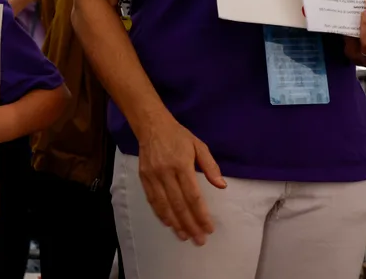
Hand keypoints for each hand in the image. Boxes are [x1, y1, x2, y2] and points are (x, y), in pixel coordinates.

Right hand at [136, 117, 225, 245]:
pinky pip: (152, 199)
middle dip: (190, 224)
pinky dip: (160, 213)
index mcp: (182, 165)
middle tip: (199, 240)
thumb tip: (221, 186)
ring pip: (164, 205)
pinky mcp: (143, 177)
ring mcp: (153, 176)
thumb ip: (211, 166)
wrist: (151, 126)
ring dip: (175, 223)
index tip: (208, 228)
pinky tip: (168, 223)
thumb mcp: (199, 146)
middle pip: (179, 204)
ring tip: (184, 236)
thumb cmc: (178, 136)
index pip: (193, 196)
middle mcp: (166, 172)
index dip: (201, 214)